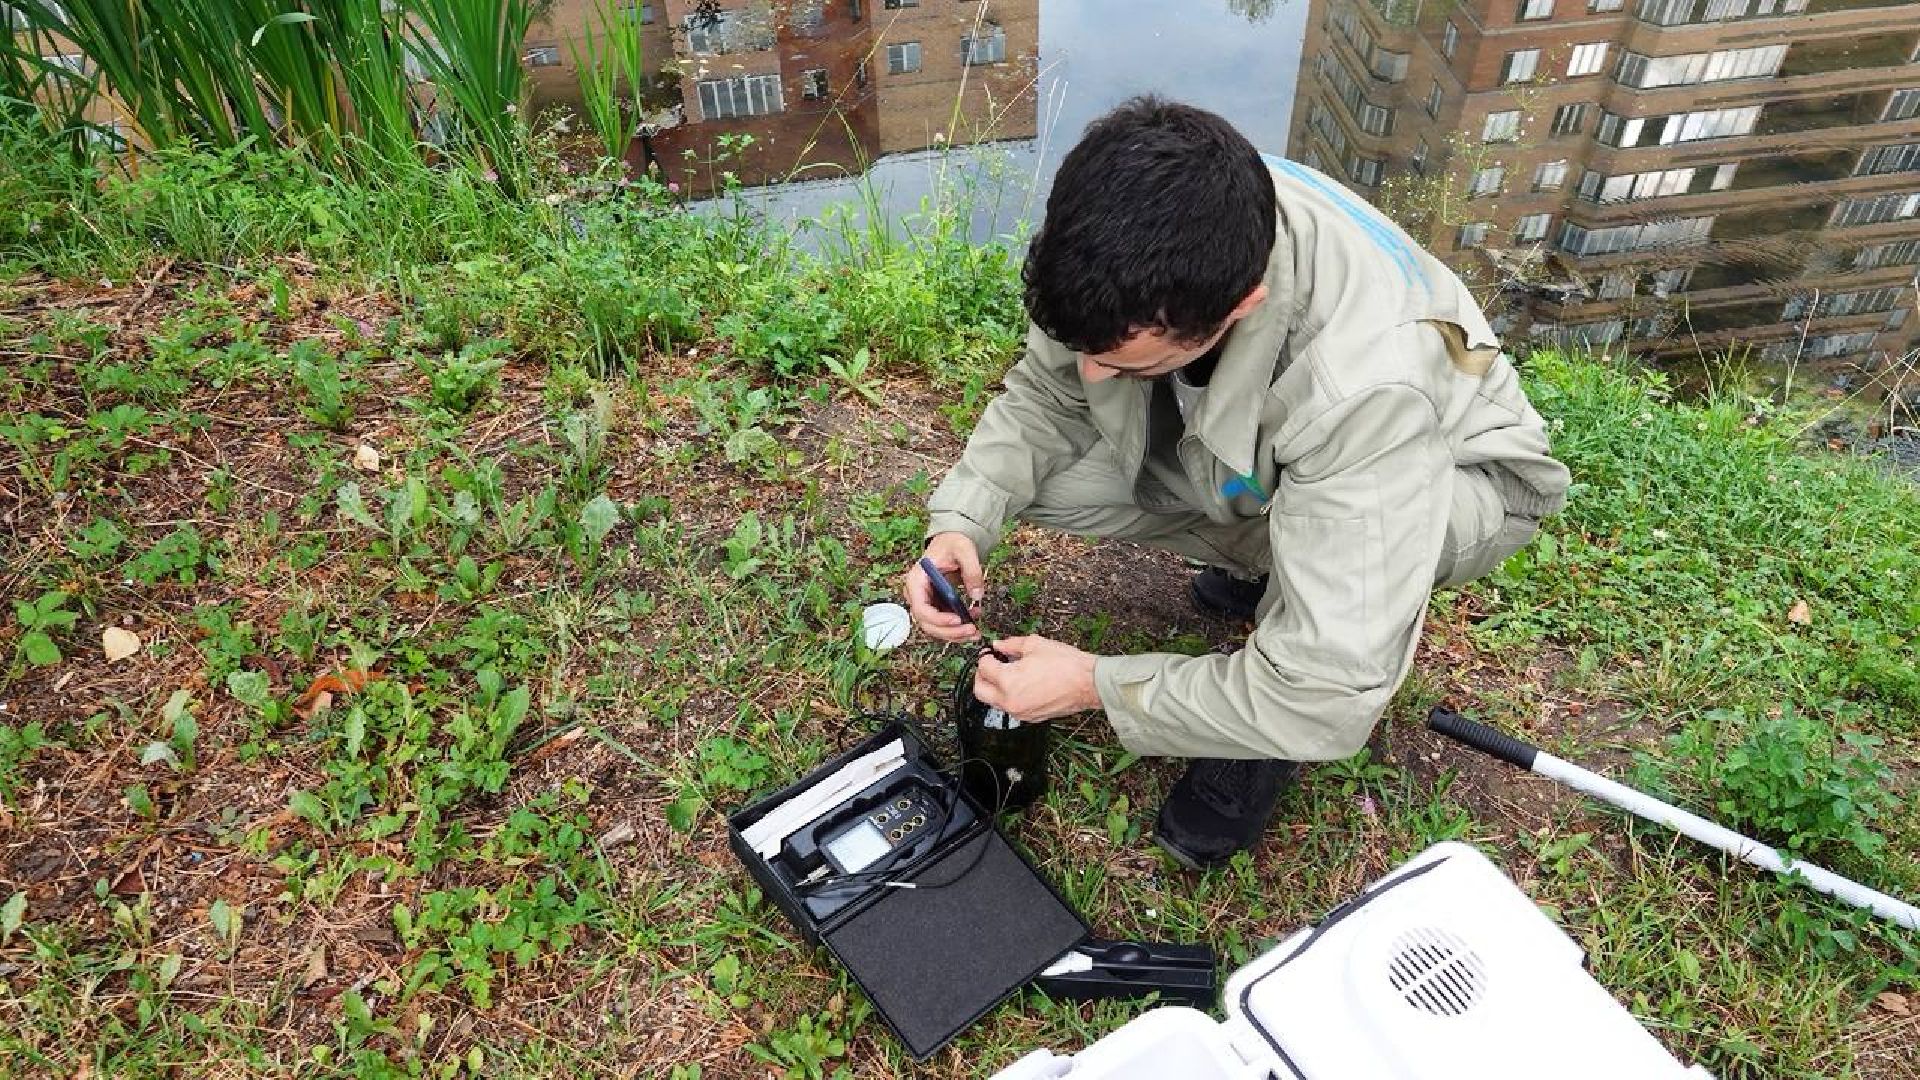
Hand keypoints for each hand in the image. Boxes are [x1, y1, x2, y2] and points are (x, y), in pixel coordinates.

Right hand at [904, 533, 984, 642]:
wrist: (952, 543)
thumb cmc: (953, 543)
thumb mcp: (964, 550)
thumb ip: (972, 571)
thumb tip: (977, 596)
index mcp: (916, 580)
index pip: (921, 608)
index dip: (938, 619)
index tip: (958, 620)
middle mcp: (916, 595)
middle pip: (927, 623)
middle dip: (950, 632)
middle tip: (972, 630)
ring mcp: (925, 602)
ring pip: (936, 628)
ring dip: (955, 633)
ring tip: (976, 630)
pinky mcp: (936, 606)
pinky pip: (944, 623)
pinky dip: (958, 627)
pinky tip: (974, 620)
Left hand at [974, 635, 1101, 722]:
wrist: (1089, 683)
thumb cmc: (1066, 664)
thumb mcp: (1035, 645)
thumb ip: (1011, 645)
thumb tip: (998, 645)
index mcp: (1008, 681)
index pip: (983, 668)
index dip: (985, 656)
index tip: (990, 652)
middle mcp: (1010, 701)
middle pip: (980, 691)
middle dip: (981, 676)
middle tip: (990, 665)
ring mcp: (1020, 712)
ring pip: (994, 702)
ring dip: (994, 688)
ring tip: (1007, 673)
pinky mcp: (1031, 718)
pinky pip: (1011, 707)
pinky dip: (1009, 696)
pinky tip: (1020, 683)